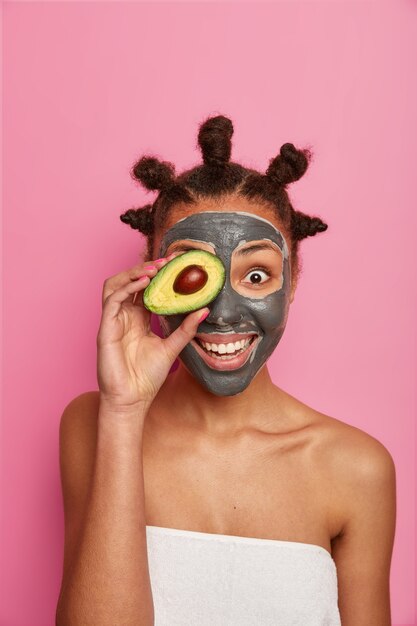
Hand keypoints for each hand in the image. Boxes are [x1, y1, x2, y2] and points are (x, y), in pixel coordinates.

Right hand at [96, 254, 208, 410]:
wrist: (132, 401)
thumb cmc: (147, 378)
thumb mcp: (172, 348)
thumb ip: (186, 329)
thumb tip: (204, 310)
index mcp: (138, 319)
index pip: (146, 288)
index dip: (160, 274)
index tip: (178, 262)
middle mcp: (124, 316)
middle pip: (130, 282)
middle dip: (148, 267)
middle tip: (168, 260)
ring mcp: (113, 321)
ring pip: (115, 285)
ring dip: (133, 273)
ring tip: (154, 269)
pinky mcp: (105, 329)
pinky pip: (112, 300)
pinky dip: (126, 288)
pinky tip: (143, 283)